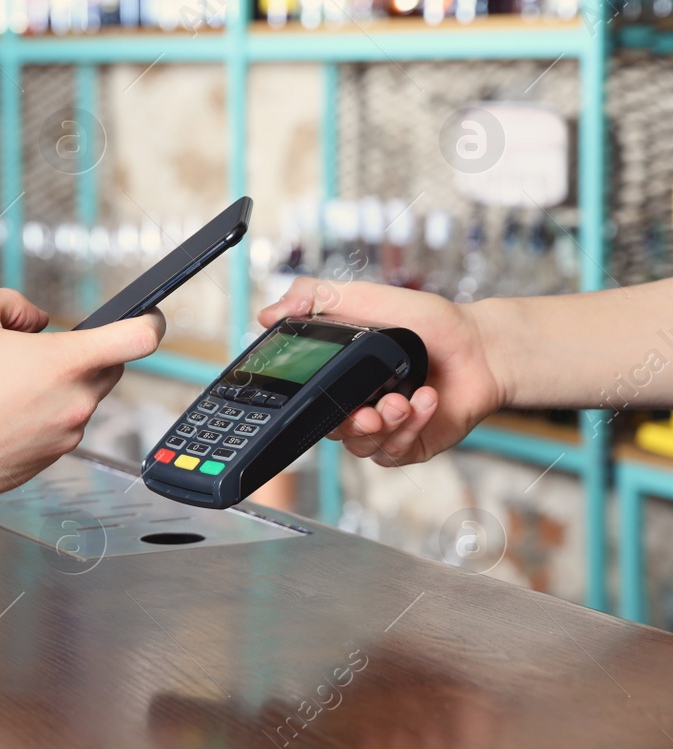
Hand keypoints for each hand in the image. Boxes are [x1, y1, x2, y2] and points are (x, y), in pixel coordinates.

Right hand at [0, 288, 164, 510]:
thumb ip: (13, 301)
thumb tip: (38, 318)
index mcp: (64, 362)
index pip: (138, 338)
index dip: (150, 321)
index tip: (149, 318)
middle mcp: (76, 401)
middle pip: (109, 366)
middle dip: (85, 354)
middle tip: (39, 353)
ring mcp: (68, 434)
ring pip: (82, 397)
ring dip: (59, 386)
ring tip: (8, 387)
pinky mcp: (54, 457)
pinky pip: (63, 425)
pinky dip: (44, 414)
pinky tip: (5, 413)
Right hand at [258, 278, 507, 465]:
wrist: (480, 346)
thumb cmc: (428, 323)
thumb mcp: (364, 297)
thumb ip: (314, 297)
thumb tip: (268, 312)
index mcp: (339, 375)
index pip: (307, 399)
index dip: (308, 402)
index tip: (321, 391)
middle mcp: (356, 403)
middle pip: (330, 429)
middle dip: (350, 421)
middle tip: (367, 409)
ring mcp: (382, 427)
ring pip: (360, 445)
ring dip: (383, 424)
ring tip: (403, 400)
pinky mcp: (409, 444)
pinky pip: (394, 452)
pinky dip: (410, 427)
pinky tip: (424, 401)